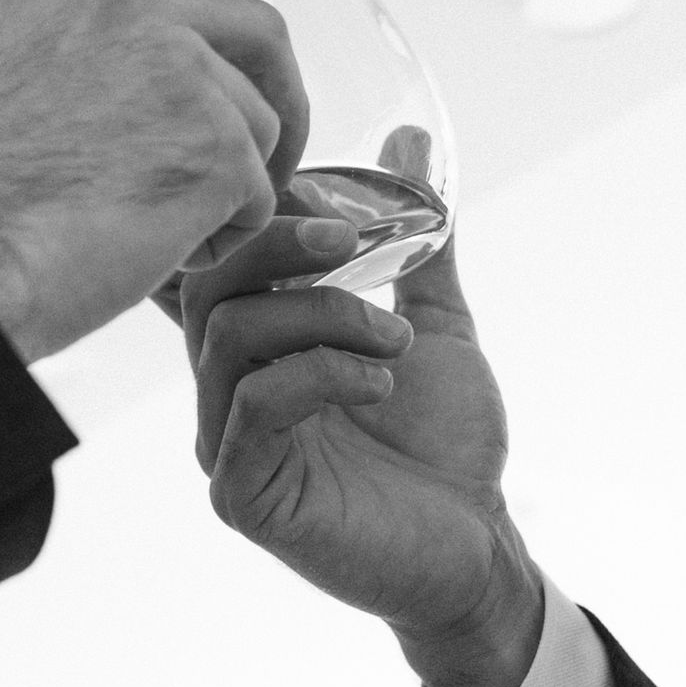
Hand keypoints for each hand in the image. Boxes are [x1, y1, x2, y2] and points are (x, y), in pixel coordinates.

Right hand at [0, 0, 310, 363]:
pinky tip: (168, 255)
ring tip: (165, 232)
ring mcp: (185, 70)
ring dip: (233, 188)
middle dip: (283, 92)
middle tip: (277, 154)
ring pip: (262, 127)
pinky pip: (260, 197)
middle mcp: (133, 7)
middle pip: (259, 30)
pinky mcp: (221, 143)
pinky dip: (226, 237)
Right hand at [183, 226, 542, 686]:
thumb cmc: (444, 444)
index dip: (264, 216)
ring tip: (395, 339)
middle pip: (207, 285)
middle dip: (280, 246)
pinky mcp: (243, 494)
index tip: (343, 204)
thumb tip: (412, 139)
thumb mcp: (432, 320)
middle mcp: (224, 389)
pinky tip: (379, 382)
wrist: (477, 547)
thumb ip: (417, 238)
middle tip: (353, 240)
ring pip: (230, 337)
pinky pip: (255, 406)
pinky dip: (321, 373)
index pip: (218, 259)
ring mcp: (224, 442)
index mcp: (256, 347)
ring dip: (323, 315)